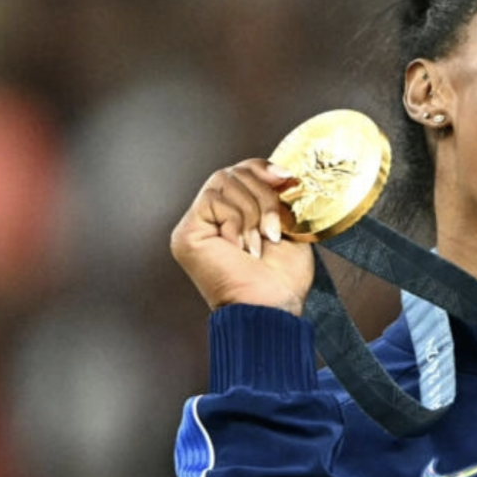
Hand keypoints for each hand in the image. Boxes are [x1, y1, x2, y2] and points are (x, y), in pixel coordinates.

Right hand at [170, 159, 313, 314]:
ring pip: (224, 181)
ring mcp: (196, 224)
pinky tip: (241, 247)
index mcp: (234, 216)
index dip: (263, 168)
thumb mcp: (288, 228)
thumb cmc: (282, 280)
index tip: (287, 180)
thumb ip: (279, 199)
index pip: (241, 172)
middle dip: (264, 195)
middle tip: (274, 229)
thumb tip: (283, 173)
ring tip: (259, 243)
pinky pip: (213, 200)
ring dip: (253, 212)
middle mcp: (211, 218)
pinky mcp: (187, 232)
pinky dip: (236, 222)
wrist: (272, 308)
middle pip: (233, 172)